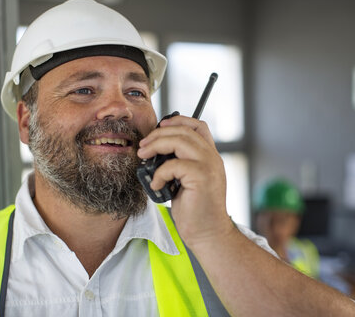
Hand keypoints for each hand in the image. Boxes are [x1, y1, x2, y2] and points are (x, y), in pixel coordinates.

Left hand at [137, 115, 233, 247]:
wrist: (207, 234)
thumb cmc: (194, 210)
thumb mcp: (187, 181)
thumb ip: (180, 164)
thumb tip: (155, 151)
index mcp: (210, 156)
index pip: (198, 126)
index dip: (178, 121)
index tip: (160, 126)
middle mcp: (212, 157)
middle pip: (184, 130)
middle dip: (158, 134)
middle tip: (142, 146)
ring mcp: (209, 166)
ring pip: (179, 141)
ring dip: (156, 146)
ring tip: (143, 157)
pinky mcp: (202, 178)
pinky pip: (174, 165)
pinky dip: (159, 173)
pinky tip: (155, 185)